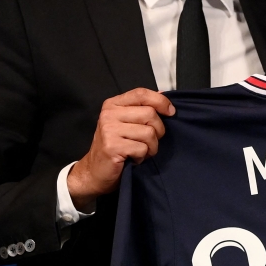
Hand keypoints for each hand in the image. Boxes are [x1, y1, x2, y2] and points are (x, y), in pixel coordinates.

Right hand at [67, 88, 174, 209]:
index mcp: (113, 104)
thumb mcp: (126, 122)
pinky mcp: (112, 147)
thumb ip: (141, 108)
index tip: (171, 112)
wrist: (95, 171)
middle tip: (150, 141)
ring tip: (141, 150)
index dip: (161, 101)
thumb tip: (162, 94)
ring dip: (151, 146)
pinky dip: (142, 156)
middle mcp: (109, 114)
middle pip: (150, 114)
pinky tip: (133, 158)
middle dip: (158, 130)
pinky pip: (142, 148)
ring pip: (149, 132)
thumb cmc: (116, 146)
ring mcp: (109, 130)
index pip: (142, 93)